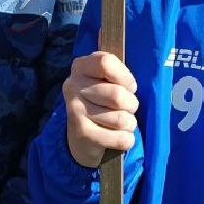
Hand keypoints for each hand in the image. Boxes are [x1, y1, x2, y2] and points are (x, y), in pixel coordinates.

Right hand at [63, 51, 138, 168]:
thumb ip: (117, 72)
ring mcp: (75, 111)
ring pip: (121, 119)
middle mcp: (73, 87)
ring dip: (129, 123)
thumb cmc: (102, 99)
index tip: (127, 86)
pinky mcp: (82, 134)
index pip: (106, 63)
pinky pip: (120, 139)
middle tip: (126, 107)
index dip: (125, 77)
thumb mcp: (107, 78)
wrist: (82, 134)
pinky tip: (118, 136)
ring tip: (121, 122)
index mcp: (80, 67)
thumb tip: (129, 86)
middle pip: (117, 95)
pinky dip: (126, 139)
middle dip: (131, 104)